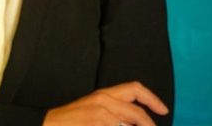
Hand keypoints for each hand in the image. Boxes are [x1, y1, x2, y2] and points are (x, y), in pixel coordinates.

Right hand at [43, 81, 167, 125]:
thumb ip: (114, 113)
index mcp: (104, 94)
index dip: (153, 99)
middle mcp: (104, 100)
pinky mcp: (97, 123)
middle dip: (149, 125)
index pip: (135, 89)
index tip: (163, 110)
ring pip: (131, 122)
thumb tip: (134, 122)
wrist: (48, 124)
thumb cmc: (71, 121)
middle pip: (137, 113)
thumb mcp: (93, 110)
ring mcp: (100, 114)